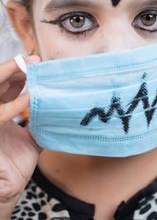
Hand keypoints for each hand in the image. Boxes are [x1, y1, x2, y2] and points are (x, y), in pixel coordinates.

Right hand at [0, 56, 41, 217]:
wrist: (7, 187)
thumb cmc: (17, 162)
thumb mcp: (33, 136)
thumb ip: (42, 121)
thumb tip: (60, 107)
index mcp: (2, 111)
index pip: (6, 86)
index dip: (19, 74)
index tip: (37, 64)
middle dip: (14, 68)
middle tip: (33, 60)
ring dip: (9, 75)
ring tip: (27, 66)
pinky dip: (14, 106)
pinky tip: (30, 98)